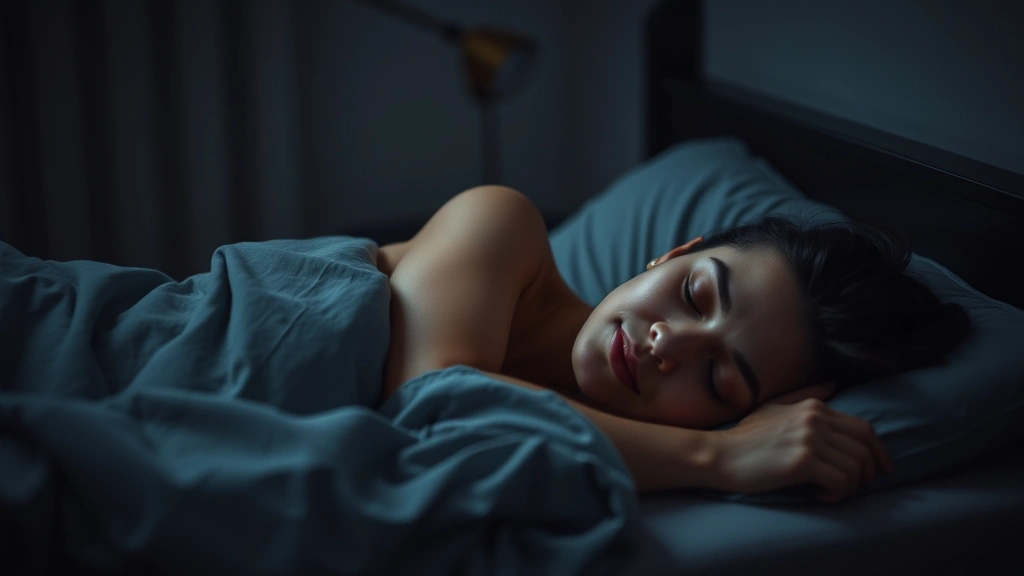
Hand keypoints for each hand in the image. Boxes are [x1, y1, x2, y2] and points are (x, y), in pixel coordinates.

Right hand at [712, 382, 893, 502]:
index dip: (878, 452)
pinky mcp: (802, 462)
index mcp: (813, 408)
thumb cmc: (745, 437)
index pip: (863, 429)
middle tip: (854, 488)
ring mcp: (809, 439)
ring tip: (832, 492)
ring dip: (851, 487)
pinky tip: (821, 496)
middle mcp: (815, 419)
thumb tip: (833, 386)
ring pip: (856, 467)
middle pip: (865, 449)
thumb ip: (805, 395)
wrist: (720, 455)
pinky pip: (840, 481)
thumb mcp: (774, 408)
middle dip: (868, 473)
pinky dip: (837, 494)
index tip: (881, 470)